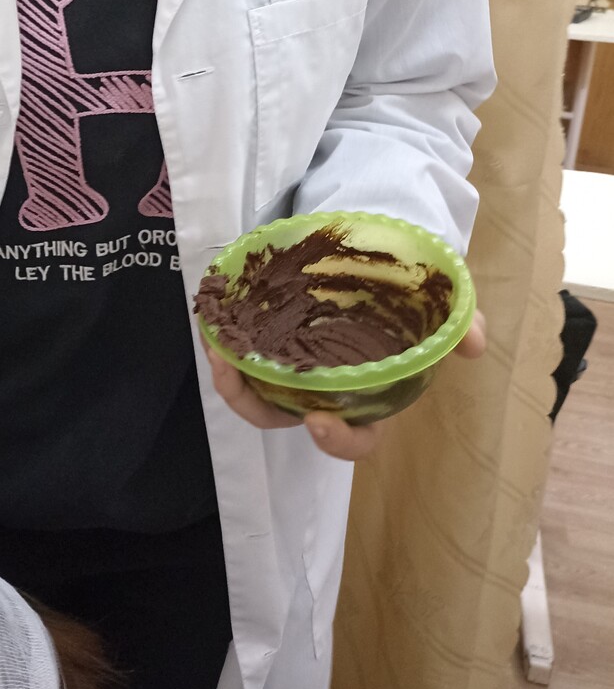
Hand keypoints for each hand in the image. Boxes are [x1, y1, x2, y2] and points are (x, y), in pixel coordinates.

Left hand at [202, 308, 487, 462]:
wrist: (373, 246)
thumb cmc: (404, 289)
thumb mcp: (434, 301)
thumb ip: (457, 321)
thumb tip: (475, 342)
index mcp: (370, 394)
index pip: (357, 438)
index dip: (339, 441)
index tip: (319, 423)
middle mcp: (326, 389)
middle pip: (288, 418)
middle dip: (258, 407)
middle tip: (238, 378)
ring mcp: (293, 366)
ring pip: (256, 391)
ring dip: (232, 377)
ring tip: (216, 349)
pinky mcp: (267, 339)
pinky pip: (242, 354)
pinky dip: (225, 344)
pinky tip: (213, 322)